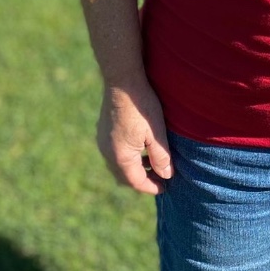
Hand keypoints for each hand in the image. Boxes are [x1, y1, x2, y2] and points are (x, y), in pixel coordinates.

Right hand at [96, 79, 172, 194]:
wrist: (122, 82)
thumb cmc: (142, 106)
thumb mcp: (157, 132)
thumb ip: (161, 156)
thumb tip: (166, 175)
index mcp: (120, 157)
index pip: (135, 181)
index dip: (151, 187)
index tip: (164, 188)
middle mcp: (108, 153)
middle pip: (124, 177)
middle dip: (142, 180)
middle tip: (160, 178)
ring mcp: (103, 142)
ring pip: (118, 165)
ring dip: (135, 168)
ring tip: (154, 164)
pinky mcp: (103, 132)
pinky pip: (115, 153)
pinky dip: (128, 157)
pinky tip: (141, 148)